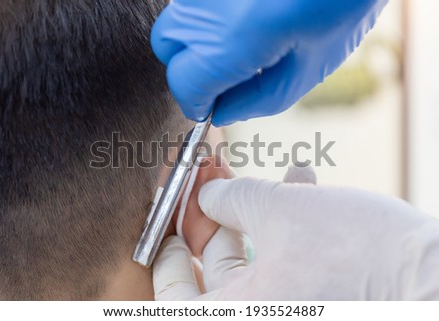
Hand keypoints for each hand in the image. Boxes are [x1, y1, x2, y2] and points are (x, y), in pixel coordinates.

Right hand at [151, 0, 387, 125]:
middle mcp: (206, 5)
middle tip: (220, 76)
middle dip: (186, 67)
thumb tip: (219, 112)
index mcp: (230, 39)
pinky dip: (206, 17)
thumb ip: (253, 102)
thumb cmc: (338, 7)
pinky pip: (194, 2)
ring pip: (176, 19)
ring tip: (237, 43)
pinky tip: (239, 19)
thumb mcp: (301, 73)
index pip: (181, 83)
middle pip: (166, 46)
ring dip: (194, 39)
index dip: (194, 102)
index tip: (208, 108)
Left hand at [153, 168, 438, 299]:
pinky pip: (286, 259)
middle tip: (213, 176)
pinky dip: (286, 223)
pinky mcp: (315, 296)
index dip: (166, 246)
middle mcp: (258, 315)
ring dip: (253, 209)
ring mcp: (288, 308)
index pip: (175, 289)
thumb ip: (232, 199)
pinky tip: (299, 182)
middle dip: (215, 212)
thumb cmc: (357, 253)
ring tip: (256, 172)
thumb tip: (207, 193)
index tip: (168, 212)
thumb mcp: (282, 211)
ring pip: (254, 255)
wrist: (433, 278)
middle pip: (215, 266)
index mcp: (237, 313)